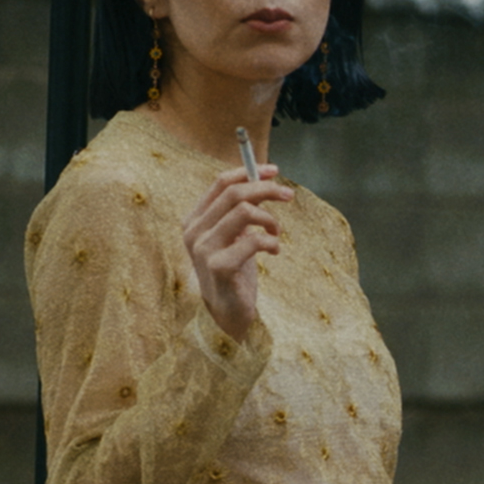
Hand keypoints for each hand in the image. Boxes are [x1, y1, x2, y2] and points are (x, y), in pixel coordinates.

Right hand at [181, 164, 292, 341]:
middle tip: (288, 195)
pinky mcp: (220, 267)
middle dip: (266, 190)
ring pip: (244, 212)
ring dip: (270, 220)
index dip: (249, 172)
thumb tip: (264, 181)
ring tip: (276, 234)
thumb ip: (240, 211)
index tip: (273, 170)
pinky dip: (270, 242)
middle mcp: (194, 232)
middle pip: (234, 193)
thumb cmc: (234, 271)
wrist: (228, 313)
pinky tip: (273, 251)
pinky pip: (253, 240)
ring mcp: (204, 249)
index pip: (221, 183)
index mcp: (195, 220)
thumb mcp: (234, 236)